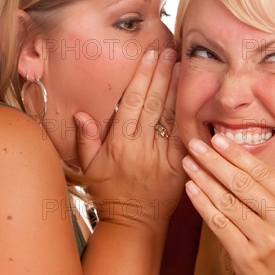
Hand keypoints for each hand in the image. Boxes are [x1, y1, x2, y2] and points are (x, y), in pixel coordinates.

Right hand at [74, 49, 185, 228]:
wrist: (134, 223)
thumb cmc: (109, 193)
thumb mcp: (89, 168)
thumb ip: (86, 139)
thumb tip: (82, 114)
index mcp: (120, 143)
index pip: (132, 102)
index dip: (142, 77)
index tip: (149, 56)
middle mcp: (142, 146)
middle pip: (153, 102)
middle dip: (161, 74)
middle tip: (169, 51)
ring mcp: (162, 155)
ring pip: (170, 115)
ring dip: (176, 88)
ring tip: (181, 65)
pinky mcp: (179, 165)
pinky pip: (184, 137)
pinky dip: (188, 116)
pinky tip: (192, 98)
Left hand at [183, 134, 274, 274]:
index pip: (262, 173)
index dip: (237, 154)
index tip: (218, 139)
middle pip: (241, 183)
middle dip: (215, 161)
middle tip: (195, 145)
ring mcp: (265, 239)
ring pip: (227, 201)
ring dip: (204, 179)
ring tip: (189, 163)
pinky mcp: (246, 256)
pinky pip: (219, 224)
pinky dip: (202, 204)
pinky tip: (191, 189)